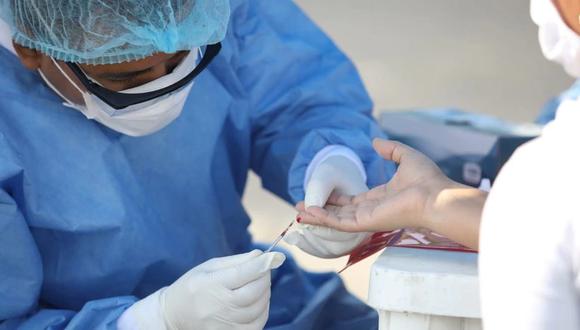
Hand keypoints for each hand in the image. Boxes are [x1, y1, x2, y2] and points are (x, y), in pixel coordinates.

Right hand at [119, 250, 285, 329]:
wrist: (172, 317)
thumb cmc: (192, 287)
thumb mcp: (208, 268)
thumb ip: (236, 262)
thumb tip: (261, 256)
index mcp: (210, 284)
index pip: (243, 274)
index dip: (263, 264)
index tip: (276, 256)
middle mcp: (217, 306)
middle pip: (255, 292)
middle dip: (265, 278)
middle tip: (263, 270)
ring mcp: (224, 325)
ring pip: (259, 308)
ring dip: (266, 294)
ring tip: (258, 285)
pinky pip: (257, 324)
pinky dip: (263, 311)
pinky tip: (257, 302)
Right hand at [297, 139, 454, 232]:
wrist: (435, 196)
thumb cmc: (426, 180)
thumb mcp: (406, 157)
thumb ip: (390, 150)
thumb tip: (375, 142)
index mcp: (382, 197)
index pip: (354, 200)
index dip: (338, 197)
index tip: (323, 192)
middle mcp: (373, 210)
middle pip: (341, 211)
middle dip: (322, 208)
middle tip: (303, 204)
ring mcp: (368, 218)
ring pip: (337, 219)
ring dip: (317, 214)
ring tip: (300, 209)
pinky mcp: (366, 223)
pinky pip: (339, 223)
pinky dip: (323, 218)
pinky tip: (309, 213)